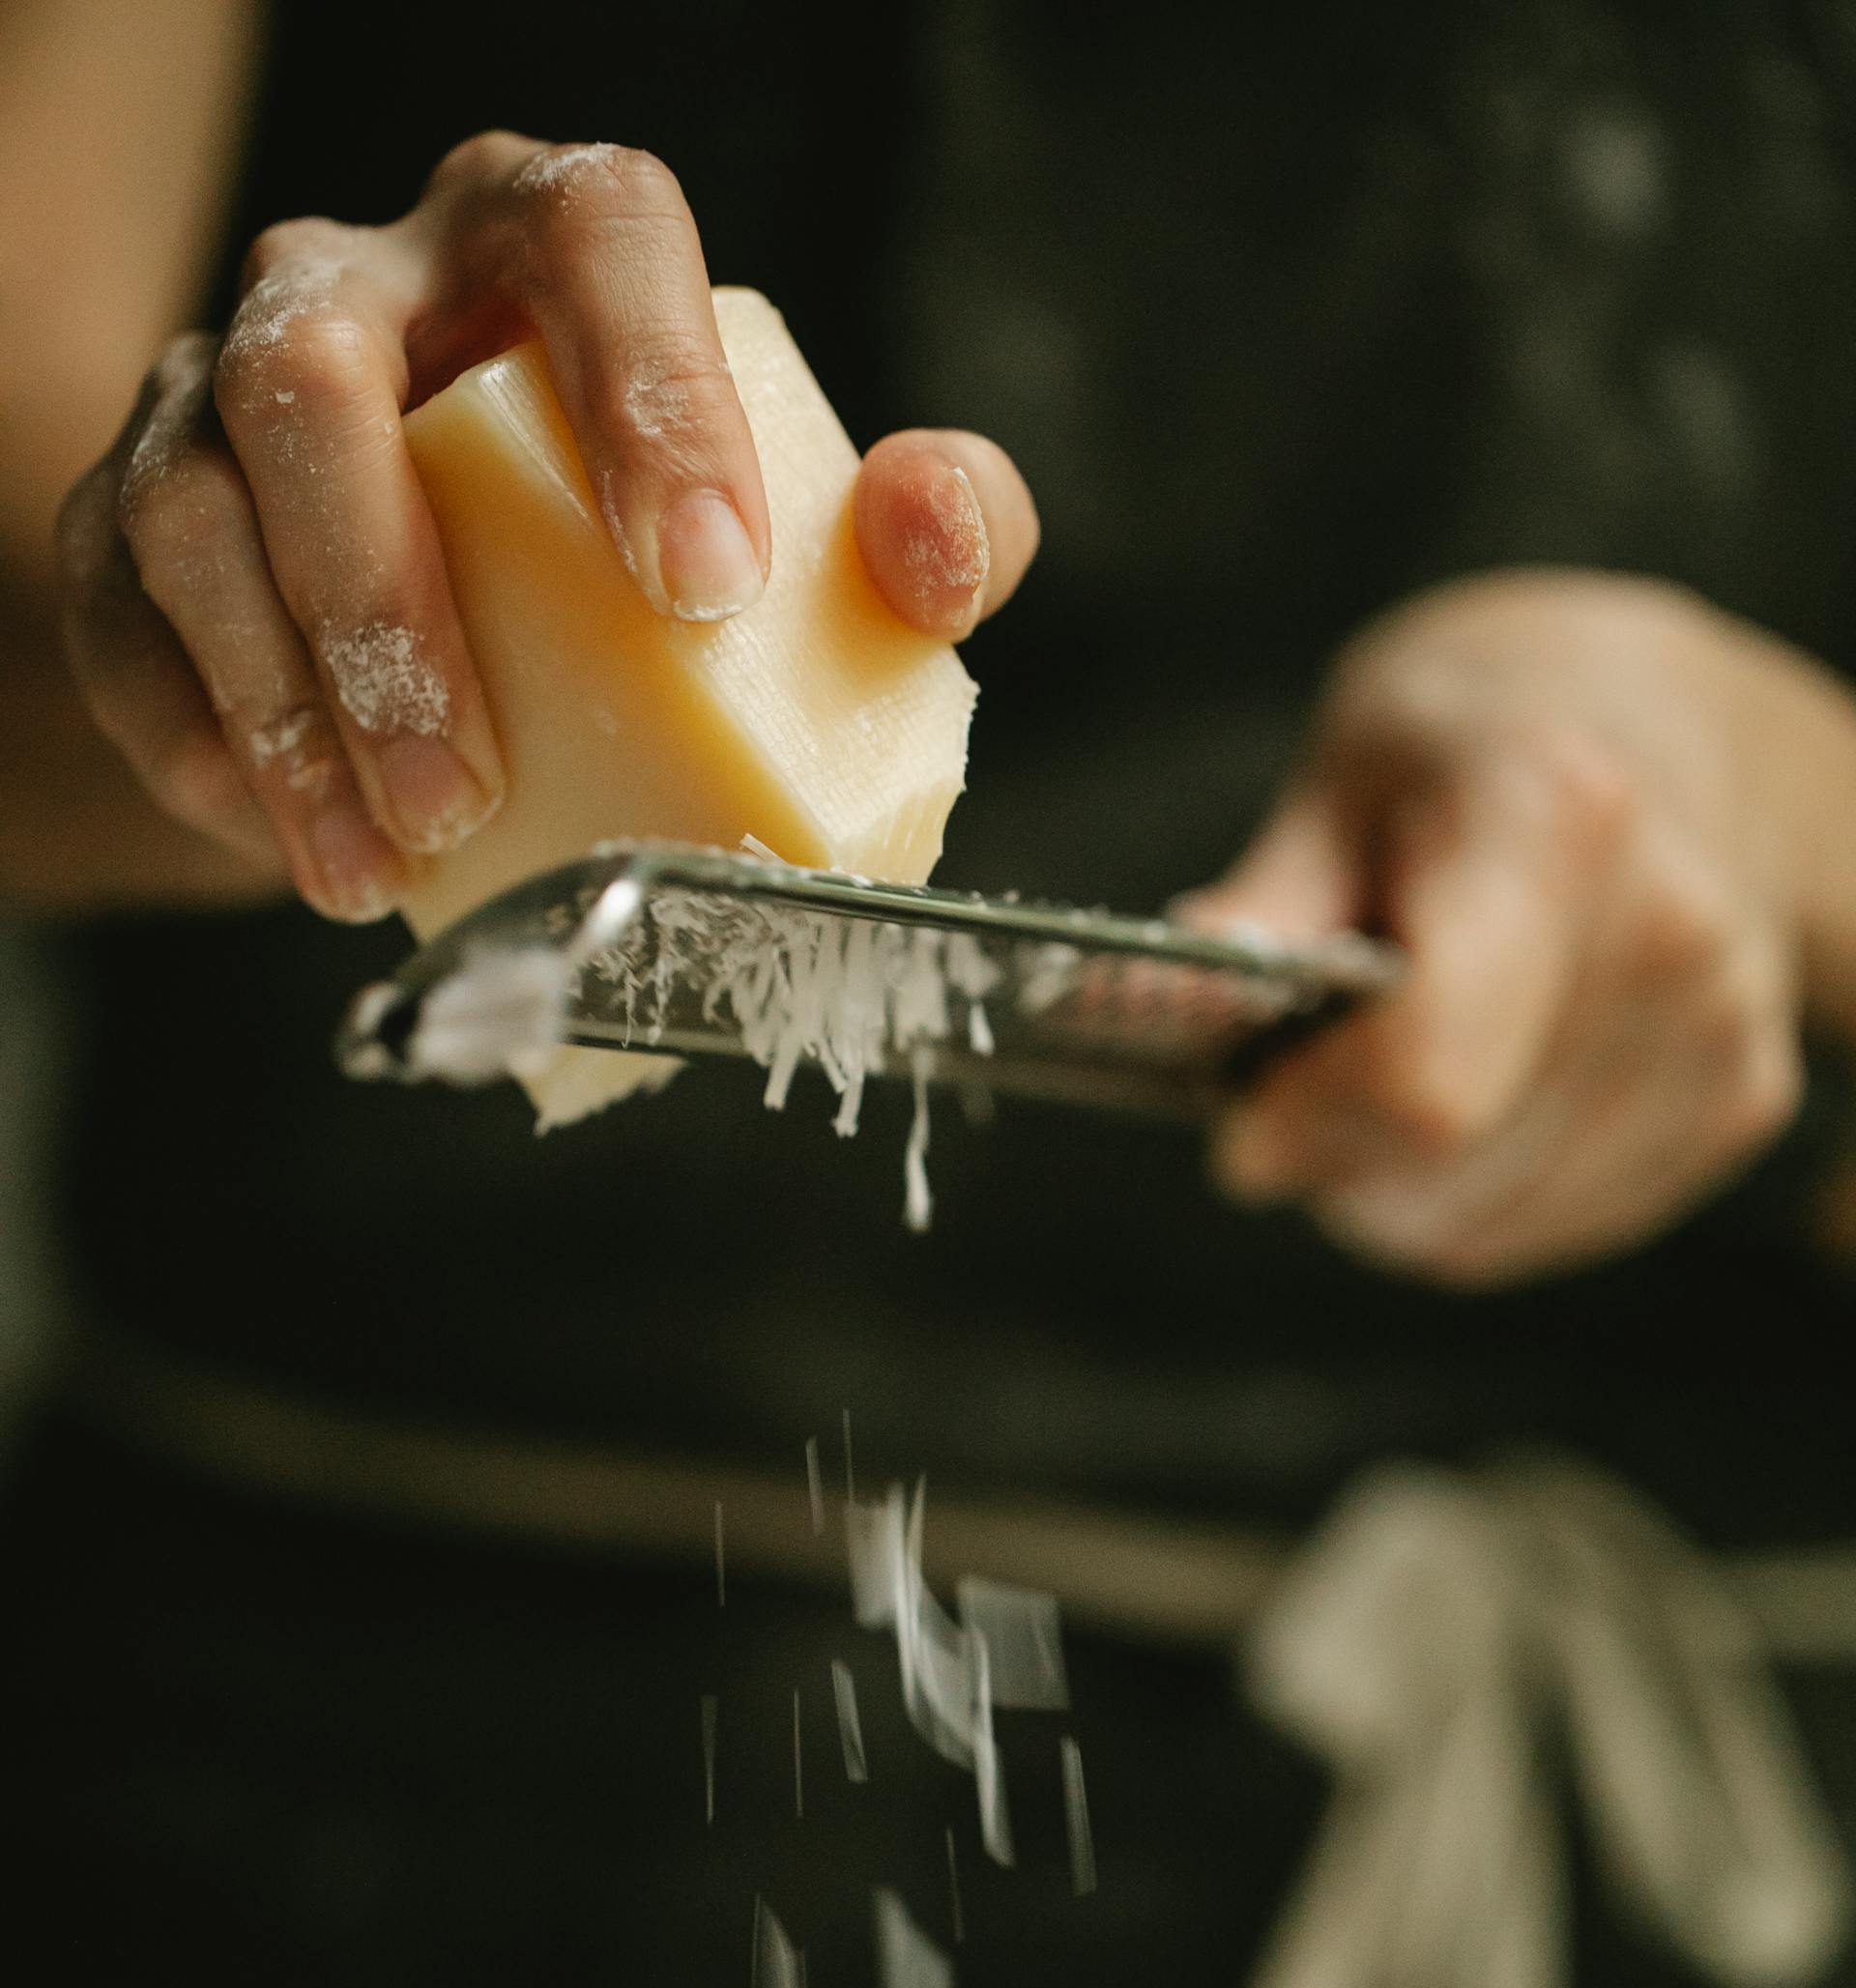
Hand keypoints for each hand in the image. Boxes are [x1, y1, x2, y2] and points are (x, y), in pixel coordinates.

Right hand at [55, 134, 1037, 922]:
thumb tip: (936, 551)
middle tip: (468, 783)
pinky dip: (203, 746)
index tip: (705, 587)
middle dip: (384, 596)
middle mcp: (366, 287)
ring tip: (381, 863)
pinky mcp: (126, 516)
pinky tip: (298, 851)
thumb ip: (909, 528)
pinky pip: (123, 615)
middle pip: (318, 381)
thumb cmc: (643, 564)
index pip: (594, 242)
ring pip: (196, 505)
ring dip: (282, 702)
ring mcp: (215, 390)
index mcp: (546, 246)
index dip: (648, 397)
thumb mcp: (804, 539)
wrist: (445, 628)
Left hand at [1191, 573, 1855, 1284]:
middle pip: (1447, 1167)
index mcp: (1556, 824)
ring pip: (1488, 1224)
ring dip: (1393, 1196)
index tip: (1244, 1115)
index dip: (1309, 1122)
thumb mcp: (1337, 784)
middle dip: (1335, 1162)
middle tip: (1294, 1098)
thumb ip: (1260, 913)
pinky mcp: (1741, 1103)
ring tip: (1375, 1090)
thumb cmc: (1471, 754)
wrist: (1669, 732)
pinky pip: (1548, 1231)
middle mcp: (1668, 932)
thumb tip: (1165, 1016)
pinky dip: (1470, 1203)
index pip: (1425, 1077)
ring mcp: (1721, 1027)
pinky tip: (1468, 1105)